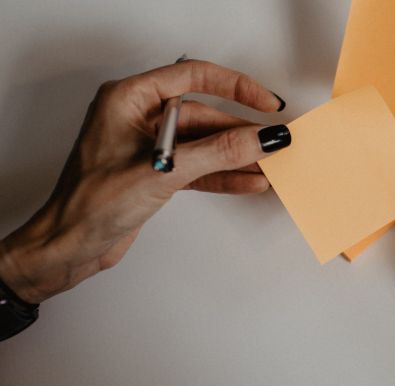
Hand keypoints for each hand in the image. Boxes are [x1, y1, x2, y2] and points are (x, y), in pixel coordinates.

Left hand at [0, 60, 291, 303]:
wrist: (68, 247)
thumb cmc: (89, 204)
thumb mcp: (162, 172)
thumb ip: (217, 153)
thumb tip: (258, 138)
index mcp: (129, 99)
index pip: (192, 77)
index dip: (235, 86)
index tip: (264, 102)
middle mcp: (140, 118)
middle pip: (204, 114)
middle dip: (240, 130)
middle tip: (273, 140)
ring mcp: (150, 146)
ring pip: (205, 143)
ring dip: (236, 155)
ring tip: (269, 163)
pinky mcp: (157, 173)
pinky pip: (200, 167)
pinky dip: (224, 174)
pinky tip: (248, 180)